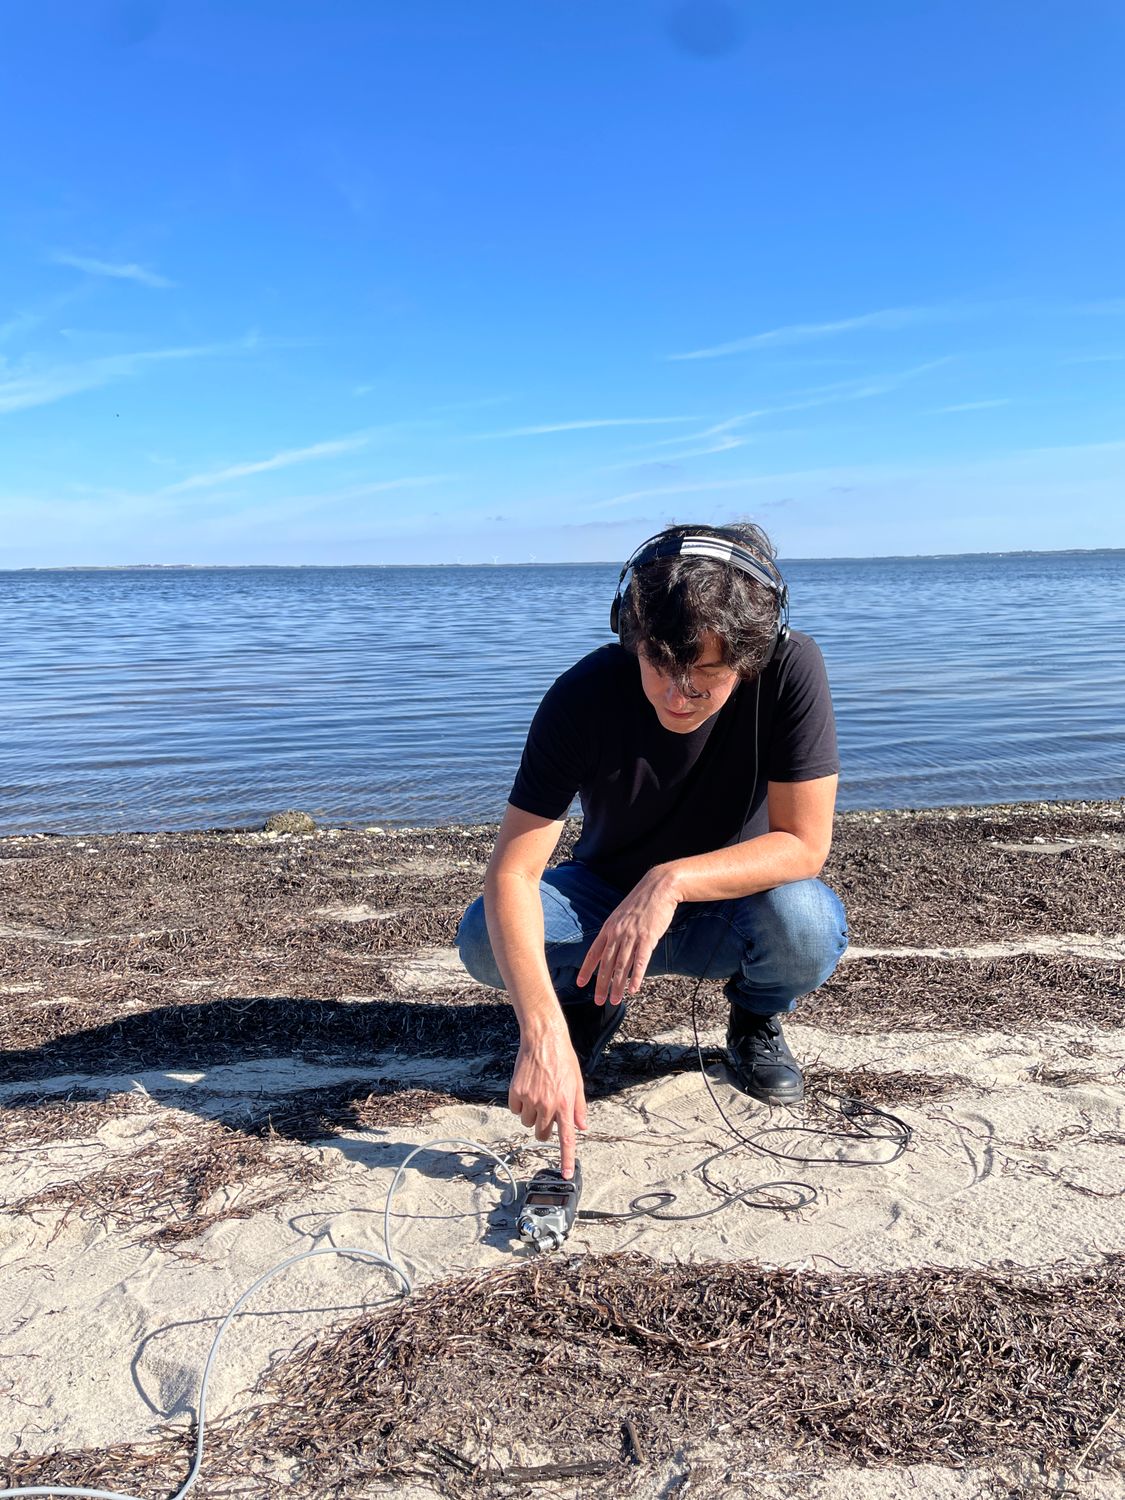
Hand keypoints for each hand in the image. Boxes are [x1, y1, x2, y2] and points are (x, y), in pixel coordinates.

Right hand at [508, 1022, 586, 1178]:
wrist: (543, 1038)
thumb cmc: (563, 1059)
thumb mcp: (578, 1082)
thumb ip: (579, 1107)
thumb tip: (582, 1127)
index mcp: (566, 1104)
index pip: (567, 1139)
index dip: (566, 1159)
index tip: (566, 1175)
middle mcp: (548, 1104)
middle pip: (542, 1134)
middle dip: (544, 1127)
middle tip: (547, 1110)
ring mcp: (531, 1099)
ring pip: (527, 1123)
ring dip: (532, 1114)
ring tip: (537, 1093)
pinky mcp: (516, 1092)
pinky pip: (515, 1110)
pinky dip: (519, 1104)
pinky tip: (526, 1089)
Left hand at [576, 869, 679, 1007]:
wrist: (659, 887)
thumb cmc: (642, 901)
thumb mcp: (622, 914)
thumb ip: (616, 930)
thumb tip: (613, 945)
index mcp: (609, 927)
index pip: (594, 952)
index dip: (586, 969)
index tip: (580, 983)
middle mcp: (617, 933)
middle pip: (606, 964)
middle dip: (601, 984)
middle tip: (598, 1001)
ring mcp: (632, 936)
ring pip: (621, 966)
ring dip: (617, 986)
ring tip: (614, 1000)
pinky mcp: (648, 938)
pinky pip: (640, 961)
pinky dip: (636, 977)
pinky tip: (633, 989)